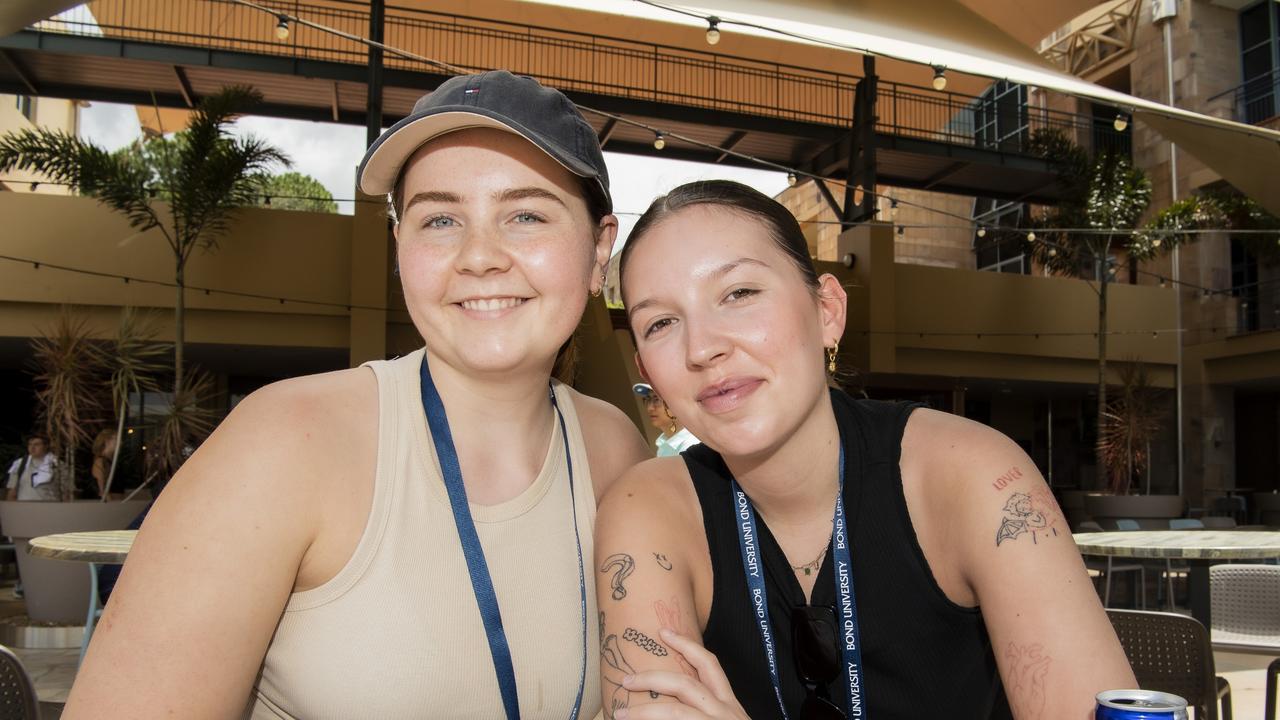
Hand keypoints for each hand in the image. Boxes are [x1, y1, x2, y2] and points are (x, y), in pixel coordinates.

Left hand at [615, 629, 749, 719]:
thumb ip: (700, 710)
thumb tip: (663, 703)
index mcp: (729, 706)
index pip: (709, 665)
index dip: (686, 645)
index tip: (664, 633)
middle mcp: (727, 713)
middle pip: (686, 684)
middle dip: (651, 678)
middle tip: (627, 680)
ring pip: (676, 711)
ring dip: (645, 711)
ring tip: (622, 714)